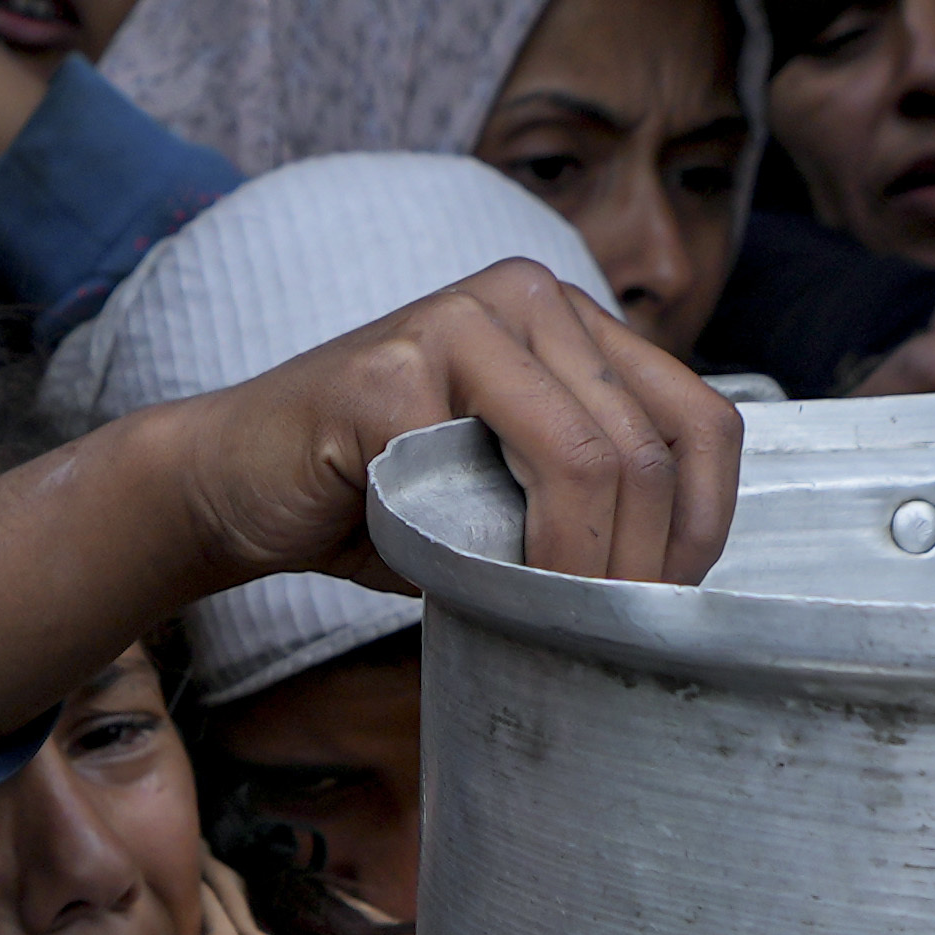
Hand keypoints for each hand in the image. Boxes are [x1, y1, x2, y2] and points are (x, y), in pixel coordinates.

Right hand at [157, 253, 742, 593]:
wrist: (231, 485)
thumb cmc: (372, 500)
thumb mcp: (507, 496)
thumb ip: (586, 505)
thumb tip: (672, 591)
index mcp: (570, 319)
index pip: (697, 419)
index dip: (704, 525)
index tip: (668, 603)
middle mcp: (527, 296)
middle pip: (646, 448)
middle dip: (641, 565)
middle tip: (613, 638)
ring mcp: (460, 318)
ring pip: (587, 458)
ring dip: (584, 567)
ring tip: (561, 625)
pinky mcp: (393, 365)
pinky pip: (487, 477)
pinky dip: (495, 556)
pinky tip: (475, 590)